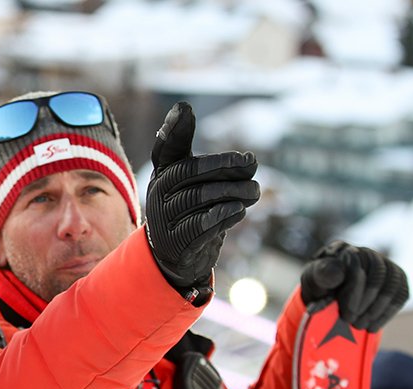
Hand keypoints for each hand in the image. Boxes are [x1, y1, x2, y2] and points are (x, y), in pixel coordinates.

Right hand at [145, 101, 260, 293]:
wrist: (179, 256)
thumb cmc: (193, 211)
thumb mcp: (198, 185)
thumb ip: (221, 167)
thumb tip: (250, 160)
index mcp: (164, 172)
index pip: (166, 147)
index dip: (174, 128)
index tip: (185, 108)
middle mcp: (158, 193)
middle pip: (190, 172)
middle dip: (224, 165)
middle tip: (252, 164)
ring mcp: (164, 220)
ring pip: (199, 198)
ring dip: (233, 192)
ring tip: (254, 192)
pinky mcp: (176, 243)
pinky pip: (201, 226)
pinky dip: (224, 216)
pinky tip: (239, 211)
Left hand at [299, 240, 408, 331]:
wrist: (327, 295)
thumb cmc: (320, 286)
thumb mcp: (315, 280)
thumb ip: (323, 275)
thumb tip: (337, 271)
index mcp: (347, 249)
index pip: (359, 266)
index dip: (354, 293)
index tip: (346, 315)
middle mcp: (369, 254)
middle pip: (378, 276)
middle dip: (366, 303)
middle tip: (353, 323)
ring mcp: (385, 266)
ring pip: (392, 286)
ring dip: (377, 310)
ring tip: (361, 326)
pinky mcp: (397, 280)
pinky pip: (401, 294)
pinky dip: (387, 313)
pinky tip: (373, 327)